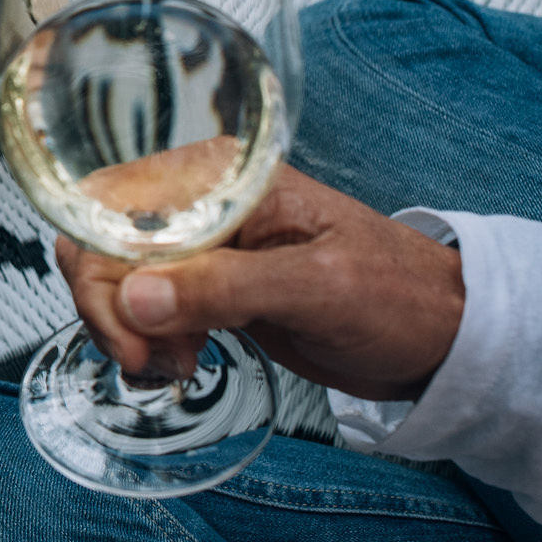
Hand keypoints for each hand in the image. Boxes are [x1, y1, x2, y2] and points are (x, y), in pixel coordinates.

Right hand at [56, 165, 466, 401]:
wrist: (442, 337)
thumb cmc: (398, 297)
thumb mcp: (317, 287)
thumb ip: (224, 288)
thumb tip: (135, 299)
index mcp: (221, 176)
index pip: (113, 206)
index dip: (102, 271)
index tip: (133, 336)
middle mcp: (199, 202)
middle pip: (99, 242)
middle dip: (111, 308)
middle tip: (150, 361)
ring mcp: (200, 246)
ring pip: (113, 279)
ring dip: (126, 330)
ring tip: (175, 364)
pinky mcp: (206, 287)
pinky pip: (141, 305)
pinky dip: (144, 339)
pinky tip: (179, 360)